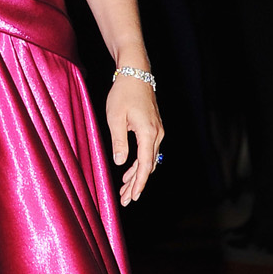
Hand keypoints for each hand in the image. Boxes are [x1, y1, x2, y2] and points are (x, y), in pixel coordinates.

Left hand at [107, 76, 163, 205]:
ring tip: (125, 190)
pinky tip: (129, 171)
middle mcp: (157, 134)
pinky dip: (140, 163)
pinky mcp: (153, 127)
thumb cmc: (123, 93)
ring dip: (138, 175)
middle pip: (149, 166)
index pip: (145, 165)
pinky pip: (149, 151)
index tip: (132, 197)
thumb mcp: (115, 118)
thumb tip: (121, 163)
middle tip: (126, 200)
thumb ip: (119, 142)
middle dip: (137, 184)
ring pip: (149, 160)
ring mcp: (157, 131)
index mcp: (147, 133)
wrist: (136, 73)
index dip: (139, 183)